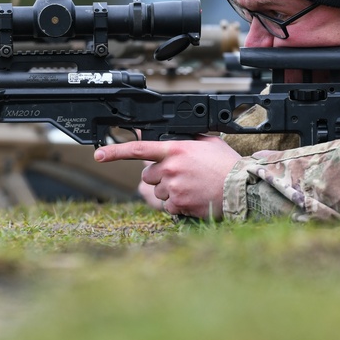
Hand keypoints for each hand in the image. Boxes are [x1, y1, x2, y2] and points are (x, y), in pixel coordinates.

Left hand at [94, 135, 239, 219]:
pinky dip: (178, 204)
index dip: (114, 151)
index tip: (98, 154)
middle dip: (159, 176)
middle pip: (148, 175)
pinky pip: (168, 205)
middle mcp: (170, 167)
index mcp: (176, 149)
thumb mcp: (208, 142)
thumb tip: (174, 134)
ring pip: (158, 191)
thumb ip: (186, 138)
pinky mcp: (178, 204)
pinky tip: (194, 197)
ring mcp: (173, 187)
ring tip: (192, 186)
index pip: (138, 149)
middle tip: (181, 175)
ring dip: (170, 190)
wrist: (242, 188)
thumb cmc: (227, 165)